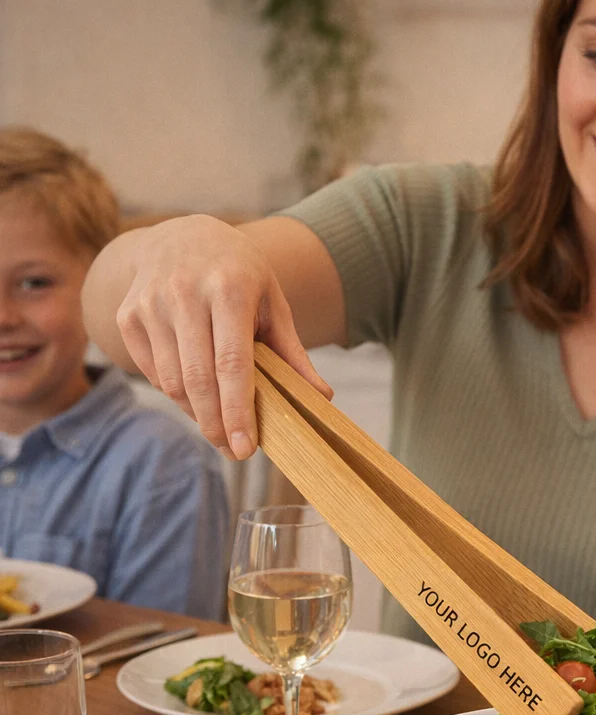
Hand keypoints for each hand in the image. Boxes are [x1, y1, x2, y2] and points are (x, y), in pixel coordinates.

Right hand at [113, 215, 328, 458]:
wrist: (183, 235)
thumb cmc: (239, 276)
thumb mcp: (272, 302)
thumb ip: (293, 351)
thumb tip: (322, 398)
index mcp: (229, 288)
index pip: (233, 363)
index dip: (238, 411)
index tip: (245, 449)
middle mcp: (184, 292)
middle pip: (199, 379)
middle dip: (216, 424)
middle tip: (234, 452)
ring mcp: (150, 302)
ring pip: (172, 381)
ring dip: (196, 412)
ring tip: (218, 422)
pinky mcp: (127, 315)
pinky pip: (151, 372)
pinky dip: (174, 393)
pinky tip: (194, 393)